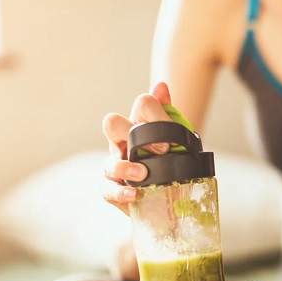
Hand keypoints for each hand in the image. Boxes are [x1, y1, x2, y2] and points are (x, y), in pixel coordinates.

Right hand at [101, 82, 171, 214]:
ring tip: (143, 175)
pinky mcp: (112, 189)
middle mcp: (122, 141)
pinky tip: (133, 194)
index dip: (156, 115)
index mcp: (140, 124)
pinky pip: (107, 189)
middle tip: (160, 150)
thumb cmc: (168, 160)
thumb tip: (161, 86)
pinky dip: (120, 192)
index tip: (172, 138)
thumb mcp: (174, 139)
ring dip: (125, 167)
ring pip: (109, 161)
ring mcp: (114, 165)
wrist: (168, 193)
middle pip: (112, 123)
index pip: (141, 105)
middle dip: (129, 131)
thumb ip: (168, 114)